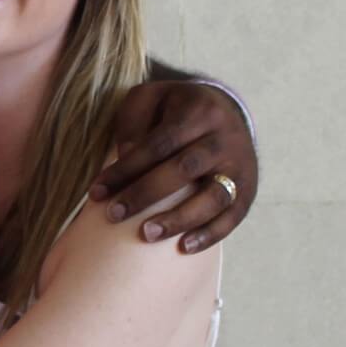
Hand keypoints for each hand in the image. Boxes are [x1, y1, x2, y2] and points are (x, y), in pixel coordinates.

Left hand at [91, 79, 257, 250]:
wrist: (228, 110)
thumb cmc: (176, 109)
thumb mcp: (151, 98)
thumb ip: (134, 121)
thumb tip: (126, 154)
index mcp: (199, 111)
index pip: (158, 144)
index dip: (126, 169)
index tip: (97, 192)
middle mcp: (224, 138)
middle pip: (184, 169)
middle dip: (146, 194)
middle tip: (113, 215)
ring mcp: (240, 165)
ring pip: (213, 196)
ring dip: (179, 219)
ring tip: (146, 234)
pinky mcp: (248, 189)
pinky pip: (232, 216)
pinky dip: (210, 234)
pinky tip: (183, 247)